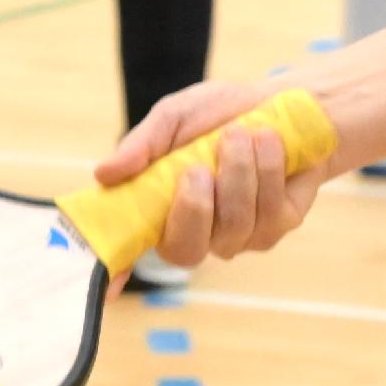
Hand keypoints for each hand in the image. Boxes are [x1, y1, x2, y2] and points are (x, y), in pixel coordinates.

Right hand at [96, 78, 328, 267]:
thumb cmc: (217, 114)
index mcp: (163, 213)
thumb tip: (103, 174)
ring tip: (239, 132)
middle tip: (200, 165)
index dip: (118, 271)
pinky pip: (271, 208)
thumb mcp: (174, 118)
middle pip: (187, 250)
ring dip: (238, 169)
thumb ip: (143, 146)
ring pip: (235, 223)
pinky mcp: (282, 222)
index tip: (108, 286)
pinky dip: (268, 166)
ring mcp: (243, 235)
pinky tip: (267, 141)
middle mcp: (201, 235)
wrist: (277, 99)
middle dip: (194, 206)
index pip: (132, 254)